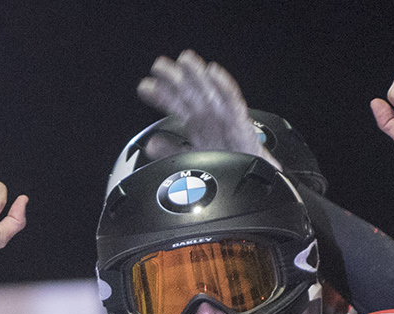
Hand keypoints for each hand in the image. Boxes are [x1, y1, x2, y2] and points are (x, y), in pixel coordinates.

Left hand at [136, 50, 267, 160]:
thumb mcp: (193, 157)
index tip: (144, 87)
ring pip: (209, 90)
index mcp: (195, 122)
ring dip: (197, 74)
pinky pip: (232, 99)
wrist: (249, 173)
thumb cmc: (225, 160)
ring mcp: (223, 114)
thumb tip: (150, 145)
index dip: (160, 95)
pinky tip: (214, 72)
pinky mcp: (239, 119)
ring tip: (184, 60)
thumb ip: (170, 151)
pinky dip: (224, 85)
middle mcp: (207, 114)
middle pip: (189, 91)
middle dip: (174, 78)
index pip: (174, 104)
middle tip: (158, 66)